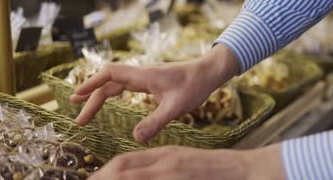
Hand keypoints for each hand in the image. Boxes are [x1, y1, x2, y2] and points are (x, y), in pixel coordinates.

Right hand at [70, 44, 238, 141]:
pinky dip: (112, 94)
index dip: (91, 84)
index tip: (77, 96)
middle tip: (79, 120)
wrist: (209, 71)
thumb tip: (135, 138)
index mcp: (144, 75)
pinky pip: (125, 86)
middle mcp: (141, 74)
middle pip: (109, 83)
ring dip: (100, 96)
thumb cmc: (195, 85)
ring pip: (116, 84)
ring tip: (84, 110)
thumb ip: (156, 122)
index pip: (110, 74)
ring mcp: (145, 77)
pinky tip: (108, 101)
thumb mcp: (177, 107)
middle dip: (91, 99)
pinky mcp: (150, 82)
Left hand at [88, 144, 284, 179]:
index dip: (106, 171)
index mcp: (164, 155)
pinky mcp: (178, 175)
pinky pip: (146, 179)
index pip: (126, 162)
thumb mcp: (183, 163)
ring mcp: (170, 170)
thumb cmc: (211, 169)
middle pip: (122, 167)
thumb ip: (162, 168)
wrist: (237, 169)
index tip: (95, 179)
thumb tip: (140, 173)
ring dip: (112, 177)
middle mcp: (164, 161)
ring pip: (130, 174)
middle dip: (103, 176)